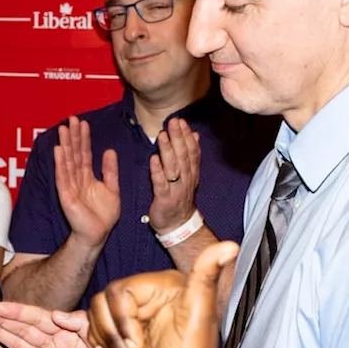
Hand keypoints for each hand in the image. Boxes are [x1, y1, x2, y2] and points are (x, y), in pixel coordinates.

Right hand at [55, 117, 119, 249]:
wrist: (98, 234)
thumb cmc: (103, 216)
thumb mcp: (112, 188)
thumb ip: (110, 170)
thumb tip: (109, 150)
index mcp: (88, 177)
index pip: (85, 153)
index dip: (84, 138)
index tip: (82, 123)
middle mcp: (77, 179)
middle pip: (74, 153)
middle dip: (73, 136)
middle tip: (71, 119)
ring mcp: (70, 186)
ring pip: (67, 161)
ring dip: (65, 144)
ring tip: (64, 129)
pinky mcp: (66, 195)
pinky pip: (63, 176)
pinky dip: (60, 163)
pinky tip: (59, 150)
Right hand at [87, 243, 238, 347]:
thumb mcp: (198, 319)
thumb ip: (206, 277)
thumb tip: (229, 246)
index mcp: (167, 286)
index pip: (121, 291)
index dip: (122, 319)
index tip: (138, 345)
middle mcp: (152, 294)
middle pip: (105, 301)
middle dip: (113, 333)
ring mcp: (138, 313)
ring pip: (98, 314)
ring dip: (107, 341)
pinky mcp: (128, 330)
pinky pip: (98, 326)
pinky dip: (101, 344)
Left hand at [148, 118, 200, 233]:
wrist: (178, 226)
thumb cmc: (180, 198)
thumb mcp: (189, 176)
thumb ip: (192, 156)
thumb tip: (195, 135)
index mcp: (191, 173)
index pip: (191, 151)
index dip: (187, 136)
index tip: (181, 122)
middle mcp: (186, 179)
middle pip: (183, 156)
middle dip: (178, 138)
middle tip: (173, 122)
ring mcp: (176, 189)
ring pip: (173, 167)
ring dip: (168, 150)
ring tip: (162, 135)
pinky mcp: (164, 199)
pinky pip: (161, 184)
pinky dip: (157, 171)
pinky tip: (153, 159)